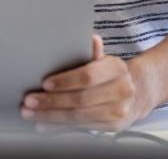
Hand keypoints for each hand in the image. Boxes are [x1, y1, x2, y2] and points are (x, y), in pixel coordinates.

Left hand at [20, 35, 150, 130]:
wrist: (138, 93)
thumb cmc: (112, 75)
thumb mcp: (104, 60)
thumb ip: (93, 53)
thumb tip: (91, 39)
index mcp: (117, 69)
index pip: (88, 76)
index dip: (65, 81)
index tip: (45, 83)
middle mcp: (121, 91)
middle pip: (80, 99)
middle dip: (51, 102)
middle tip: (30, 101)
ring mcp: (118, 111)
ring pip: (79, 117)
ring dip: (51, 116)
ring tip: (31, 113)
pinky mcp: (113, 127)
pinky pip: (81, 127)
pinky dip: (59, 126)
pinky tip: (43, 124)